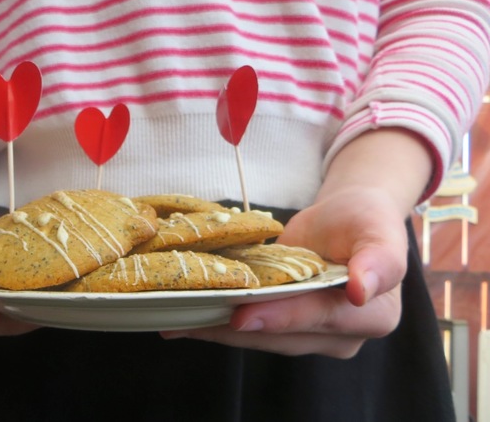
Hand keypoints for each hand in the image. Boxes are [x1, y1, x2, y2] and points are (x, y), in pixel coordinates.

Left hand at [161, 187, 405, 357]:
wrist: (347, 220)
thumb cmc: (365, 219)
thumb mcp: (380, 229)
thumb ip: (379, 259)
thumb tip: (363, 290)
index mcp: (372, 316)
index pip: (320, 317)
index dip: (282, 316)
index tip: (243, 316)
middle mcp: (340, 336)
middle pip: (282, 334)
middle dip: (234, 327)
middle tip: (189, 319)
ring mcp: (309, 335)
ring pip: (260, 336)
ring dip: (218, 329)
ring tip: (176, 321)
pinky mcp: (283, 326)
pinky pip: (249, 327)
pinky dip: (217, 324)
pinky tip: (184, 321)